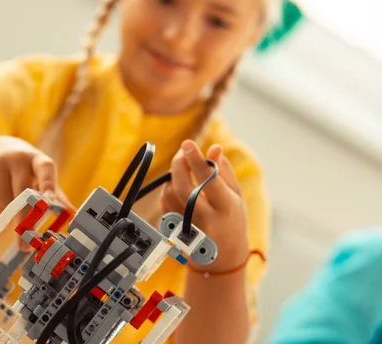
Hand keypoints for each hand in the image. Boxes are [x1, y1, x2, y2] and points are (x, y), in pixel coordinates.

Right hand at [0, 136, 72, 219]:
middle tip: (25, 241)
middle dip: (24, 219)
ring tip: (9, 206)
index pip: (45, 169)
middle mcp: (17, 157)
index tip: (49, 200)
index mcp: (37, 159)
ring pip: (3, 200)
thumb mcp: (39, 175)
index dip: (48, 184)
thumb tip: (73, 214)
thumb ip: (55, 193)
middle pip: (22, 192)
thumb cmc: (23, 169)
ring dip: (7, 212)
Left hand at [161, 139, 247, 272]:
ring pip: (171, 192)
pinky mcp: (174, 229)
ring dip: (175, 175)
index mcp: (226, 208)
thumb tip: (214, 147)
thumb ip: (224, 170)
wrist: (222, 256)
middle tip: (183, 151)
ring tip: (187, 172)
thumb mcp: (235, 195)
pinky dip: (170, 188)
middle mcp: (206, 219)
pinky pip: (165, 201)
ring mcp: (187, 226)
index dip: (196, 160)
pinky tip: (181, 189)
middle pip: (183, 187)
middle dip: (179, 164)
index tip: (188, 143)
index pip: (209, 180)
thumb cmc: (231, 218)